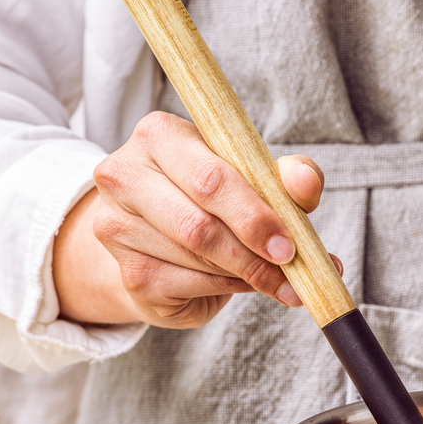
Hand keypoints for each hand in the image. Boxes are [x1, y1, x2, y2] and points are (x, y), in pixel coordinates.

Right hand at [53, 111, 333, 327]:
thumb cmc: (214, 201)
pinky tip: (235, 280)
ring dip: (243, 272)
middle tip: (288, 268)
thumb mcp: (255, 178)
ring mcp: (117, 227)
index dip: (254, 215)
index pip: (210, 178)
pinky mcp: (127, 273)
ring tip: (270, 274)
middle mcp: (125, 176)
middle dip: (252, 253)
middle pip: (199, 225)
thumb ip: (286, 177)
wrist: (163, 242)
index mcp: (159, 135)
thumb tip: (305, 182)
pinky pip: (189, 286)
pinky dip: (224, 288)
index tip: (289, 244)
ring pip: (197, 259)